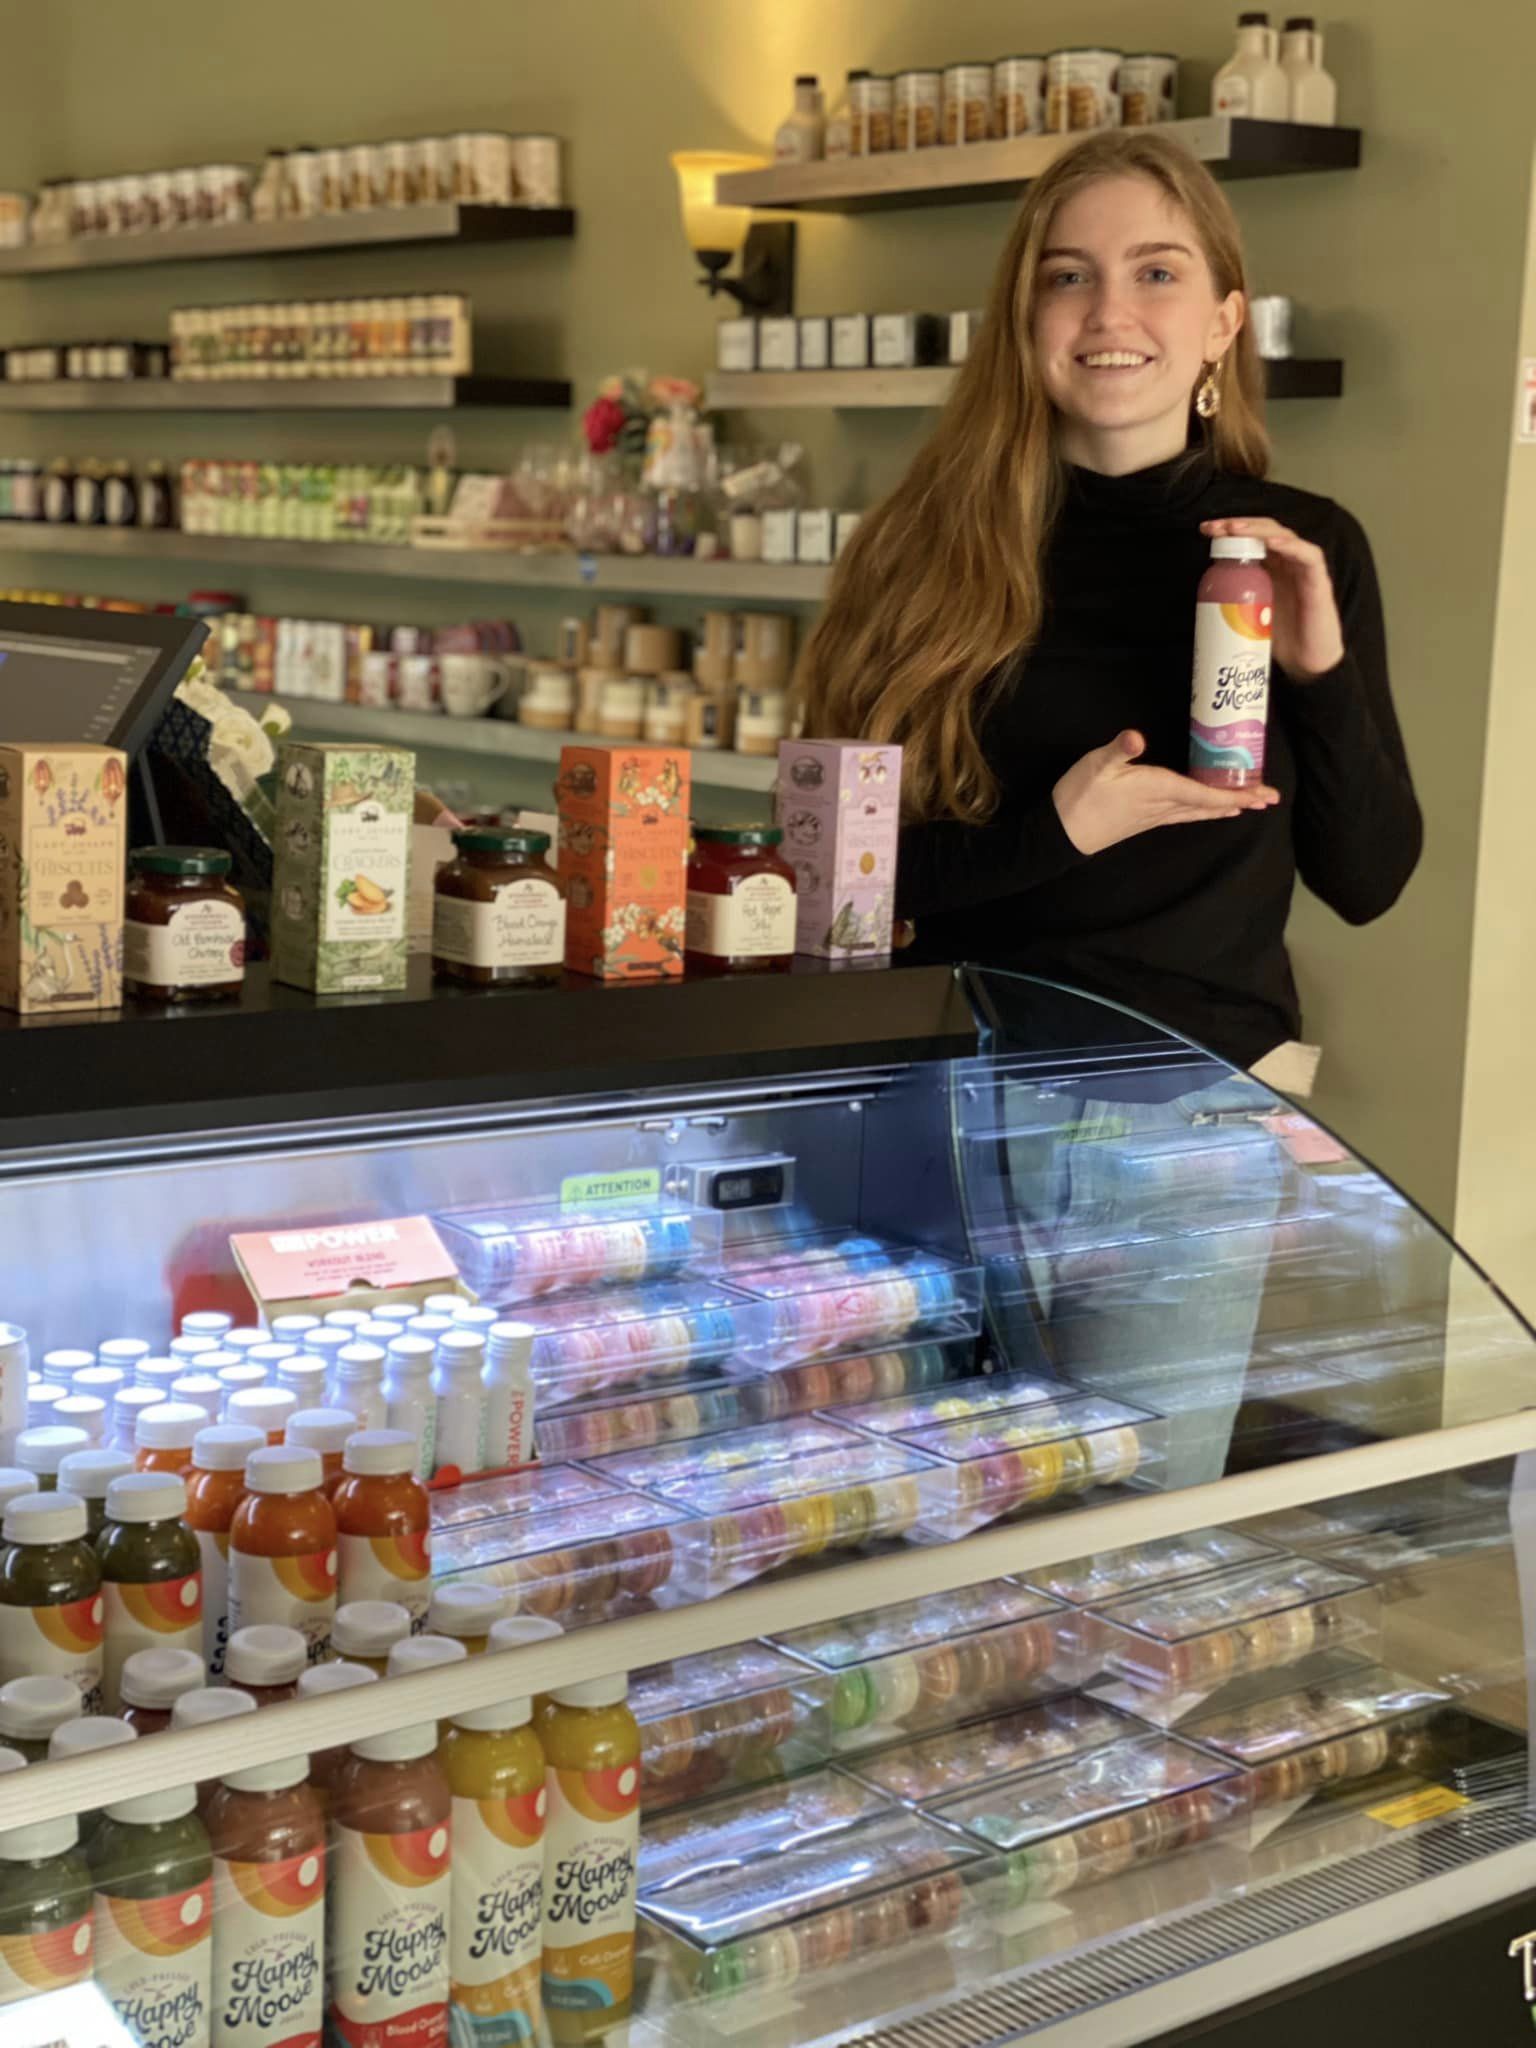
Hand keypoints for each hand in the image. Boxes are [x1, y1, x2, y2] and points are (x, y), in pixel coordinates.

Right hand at [1054, 730, 1279, 856]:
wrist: (1062, 834)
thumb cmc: (1080, 796)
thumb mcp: (1095, 765)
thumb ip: (1118, 750)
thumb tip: (1137, 736)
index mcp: (1157, 789)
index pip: (1204, 792)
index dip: (1234, 793)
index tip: (1261, 794)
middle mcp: (1163, 805)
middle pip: (1209, 804)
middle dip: (1240, 801)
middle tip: (1270, 799)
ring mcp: (1155, 815)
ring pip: (1199, 811)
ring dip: (1225, 807)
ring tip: (1248, 805)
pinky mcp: (1146, 819)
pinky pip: (1185, 814)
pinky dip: (1204, 810)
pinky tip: (1208, 809)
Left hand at [1200, 517, 1344, 680]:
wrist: (1307, 666)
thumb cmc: (1280, 639)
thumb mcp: (1247, 614)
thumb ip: (1232, 600)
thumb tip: (1200, 601)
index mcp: (1270, 567)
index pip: (1250, 538)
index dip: (1228, 531)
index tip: (1204, 530)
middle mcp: (1287, 563)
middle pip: (1264, 531)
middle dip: (1238, 525)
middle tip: (1214, 527)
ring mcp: (1303, 570)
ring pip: (1284, 536)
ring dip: (1258, 530)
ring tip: (1235, 529)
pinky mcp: (1319, 582)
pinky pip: (1309, 556)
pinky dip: (1291, 546)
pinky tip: (1272, 543)